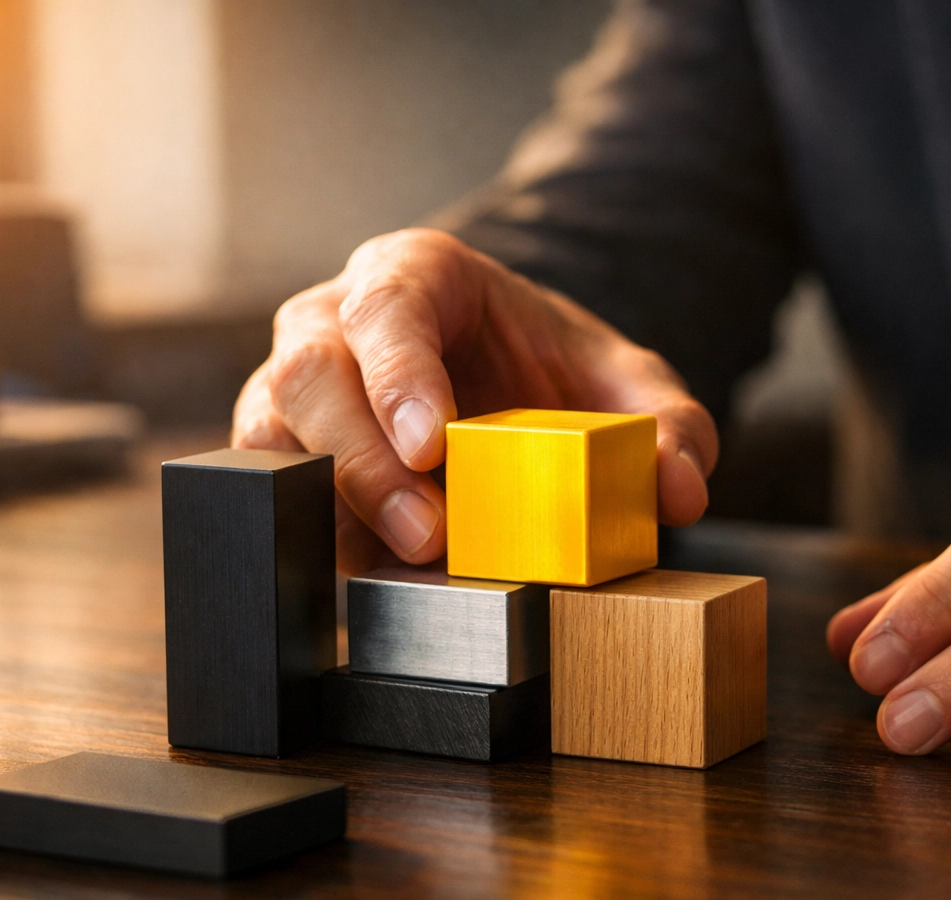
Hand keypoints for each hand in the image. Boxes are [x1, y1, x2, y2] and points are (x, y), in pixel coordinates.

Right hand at [232, 229, 717, 573]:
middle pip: (311, 376)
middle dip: (363, 461)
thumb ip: (667, 421)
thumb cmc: (547, 365)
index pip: (386, 308)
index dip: (399, 376)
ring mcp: (298, 387)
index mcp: (414, 274)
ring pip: (273, 436)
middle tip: (430, 533)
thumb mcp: (625, 381)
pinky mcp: (288, 455)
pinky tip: (378, 574)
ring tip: (409, 560)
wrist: (506, 376)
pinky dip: (321, 538)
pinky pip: (275, 494)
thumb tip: (678, 488)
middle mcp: (335, 321)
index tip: (434, 444)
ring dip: (332, 505)